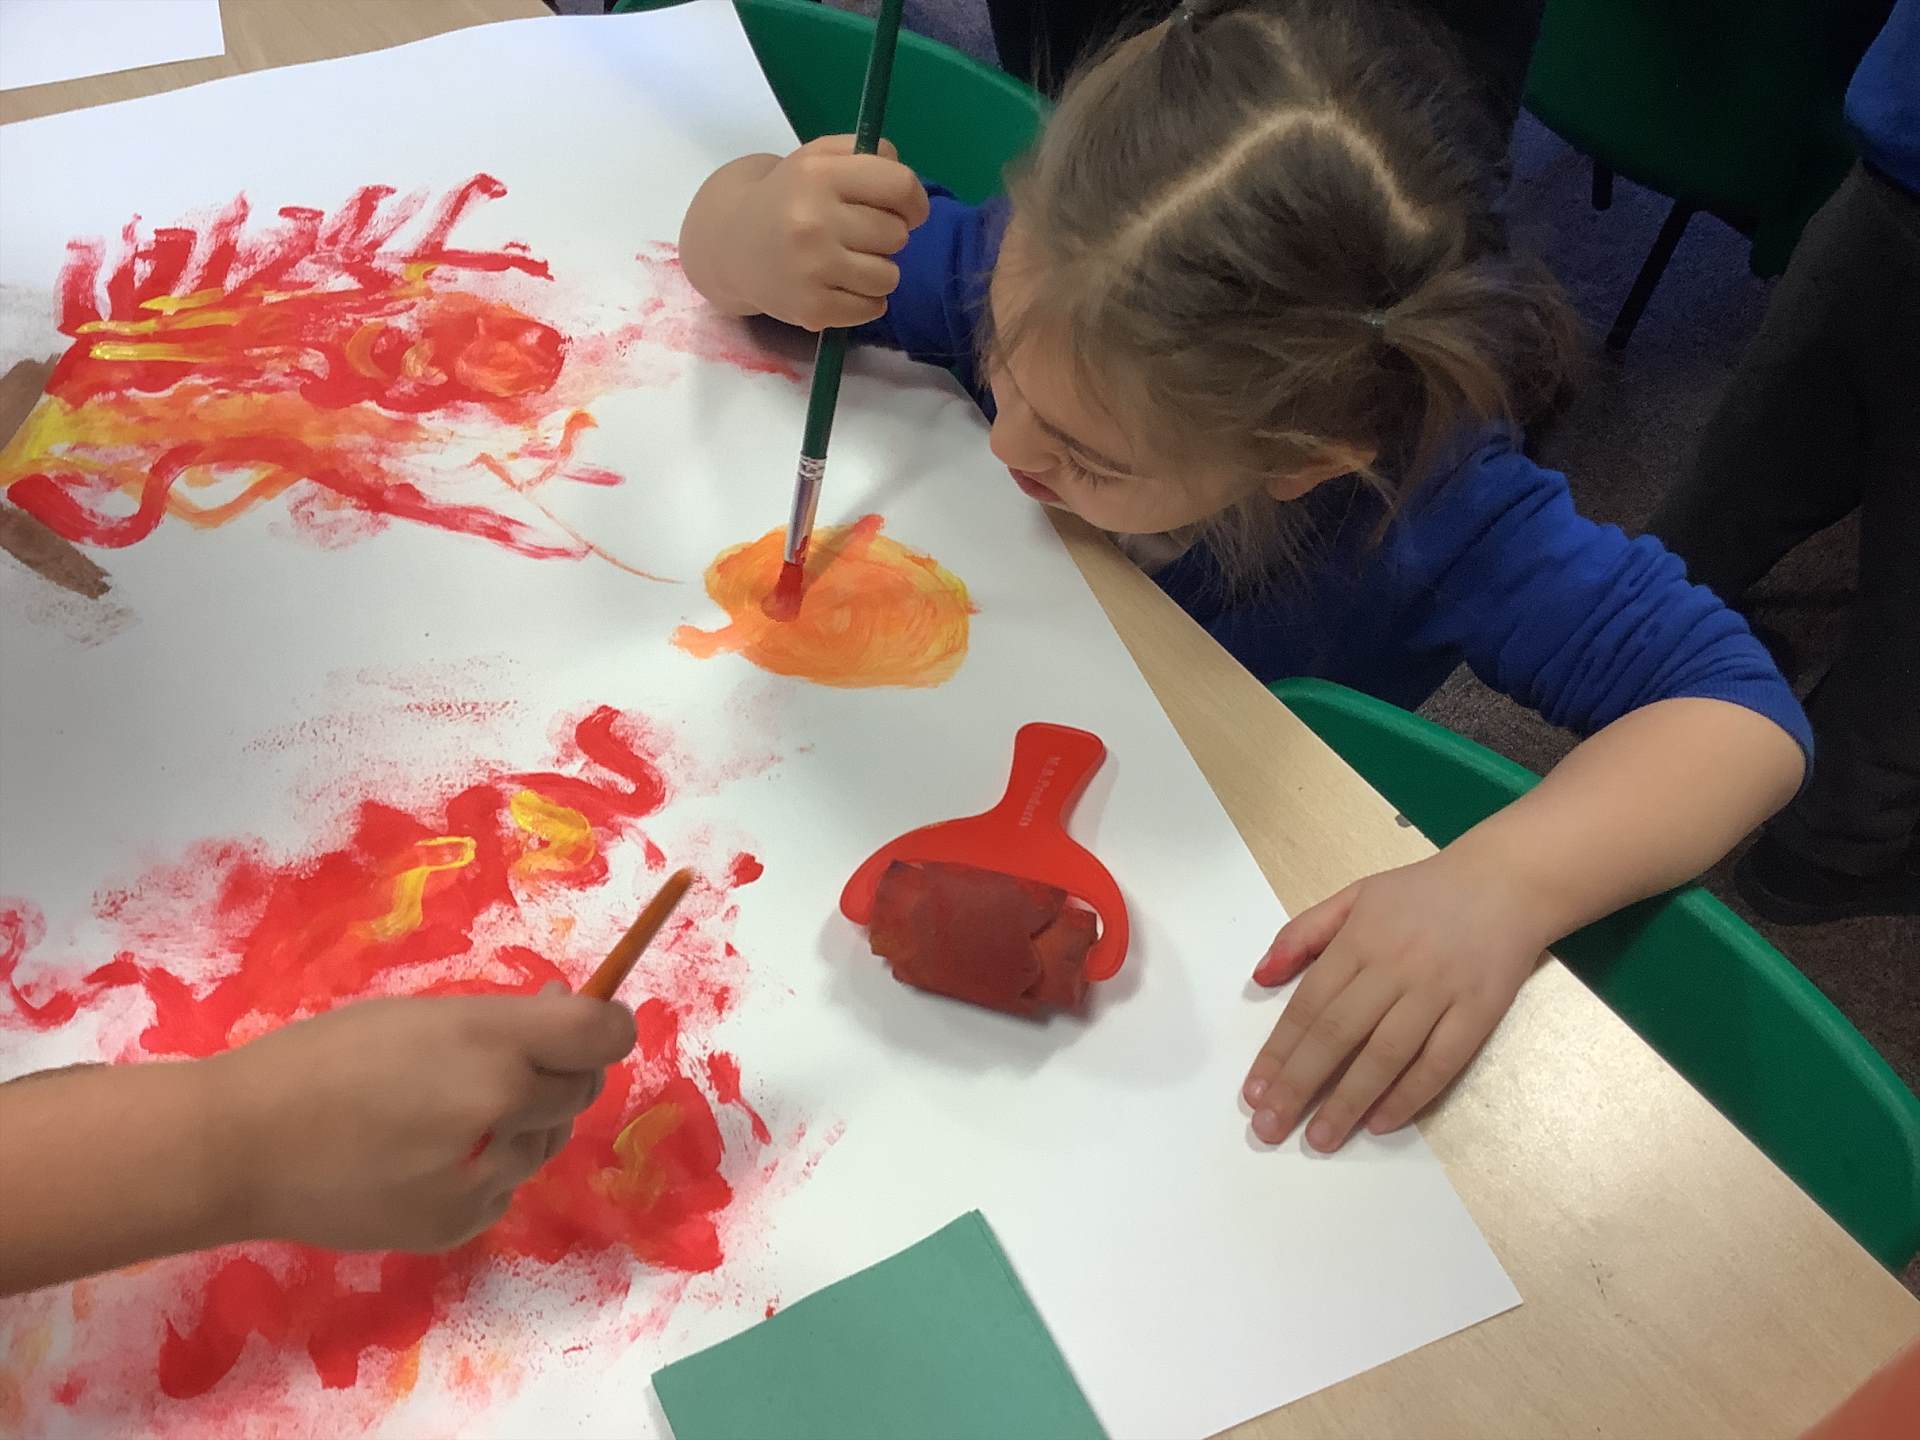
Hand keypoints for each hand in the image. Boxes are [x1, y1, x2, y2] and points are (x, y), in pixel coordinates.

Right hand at [206, 988, 634, 1251]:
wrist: (242, 1149)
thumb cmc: (324, 1059)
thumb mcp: (421, 1014)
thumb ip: (503, 1023)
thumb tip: (567, 1013)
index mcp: (493, 1045)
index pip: (603, 1035)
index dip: (607, 1025)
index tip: (592, 1020)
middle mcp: (503, 1112)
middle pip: (581, 1089)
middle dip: (559, 1071)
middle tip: (509, 1056)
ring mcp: (485, 1178)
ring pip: (546, 1142)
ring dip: (523, 1120)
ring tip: (451, 1106)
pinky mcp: (461, 1225)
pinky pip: (506, 1187)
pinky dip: (487, 1168)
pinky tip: (427, 1154)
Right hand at [678, 136, 930, 329]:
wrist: (730, 244)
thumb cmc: (787, 196)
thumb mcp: (818, 157)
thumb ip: (867, 154)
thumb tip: (908, 187)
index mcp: (818, 175)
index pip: (900, 186)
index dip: (914, 201)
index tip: (907, 210)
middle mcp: (813, 221)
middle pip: (897, 235)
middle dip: (887, 236)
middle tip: (858, 235)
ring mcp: (812, 269)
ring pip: (889, 277)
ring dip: (878, 271)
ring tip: (848, 262)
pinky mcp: (812, 309)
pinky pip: (873, 308)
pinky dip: (864, 300)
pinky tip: (840, 286)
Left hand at [1241, 854, 1547, 1150]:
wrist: (1506, 881)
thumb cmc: (1422, 894)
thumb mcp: (1354, 897)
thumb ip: (1302, 934)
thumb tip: (1260, 977)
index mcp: (1359, 940)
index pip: (1309, 1006)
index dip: (1279, 1052)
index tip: (1254, 1093)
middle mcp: (1395, 967)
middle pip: (1338, 1034)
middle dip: (1299, 1085)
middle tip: (1271, 1128)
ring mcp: (1439, 990)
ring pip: (1386, 1054)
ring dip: (1349, 1101)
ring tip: (1320, 1138)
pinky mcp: (1480, 1011)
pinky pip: (1441, 1062)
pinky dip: (1410, 1095)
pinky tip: (1379, 1122)